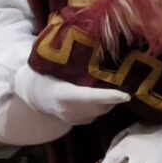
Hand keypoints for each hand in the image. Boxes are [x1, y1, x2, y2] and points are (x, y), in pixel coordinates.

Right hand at [13, 67, 131, 127]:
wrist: (35, 97)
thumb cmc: (47, 76)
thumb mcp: (55, 67)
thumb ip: (71, 60)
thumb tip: (90, 39)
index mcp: (63, 94)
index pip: (89, 97)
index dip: (108, 96)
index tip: (126, 96)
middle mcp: (69, 110)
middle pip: (100, 105)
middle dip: (114, 95)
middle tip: (124, 80)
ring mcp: (74, 119)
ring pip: (101, 110)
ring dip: (110, 100)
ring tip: (114, 84)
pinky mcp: (79, 123)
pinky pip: (97, 113)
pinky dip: (103, 104)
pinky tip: (104, 93)